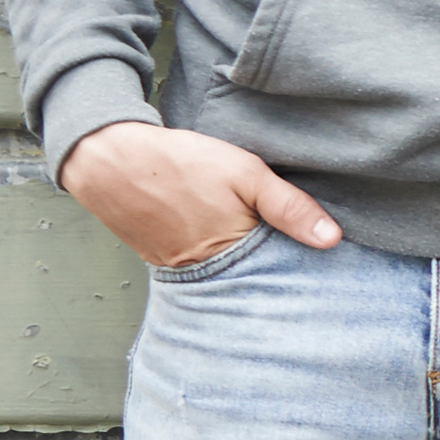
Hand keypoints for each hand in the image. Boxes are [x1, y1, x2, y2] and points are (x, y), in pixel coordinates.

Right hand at [63, 120, 340, 273]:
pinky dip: (214, 259)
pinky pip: (198, 268)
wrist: (107, 158)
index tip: (322, 264)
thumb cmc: (180, 162)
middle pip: (252, 280)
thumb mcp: (245, 173)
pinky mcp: (160, 261)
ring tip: (261, 250)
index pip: (279, 273)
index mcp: (231, 252)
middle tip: (295, 260)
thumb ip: (289, 206)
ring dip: (243, 266)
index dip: (299, 265)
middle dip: (272, 271)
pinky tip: (222, 242)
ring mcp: (178, 269)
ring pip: (224, 275)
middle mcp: (204, 271)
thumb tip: (332, 240)